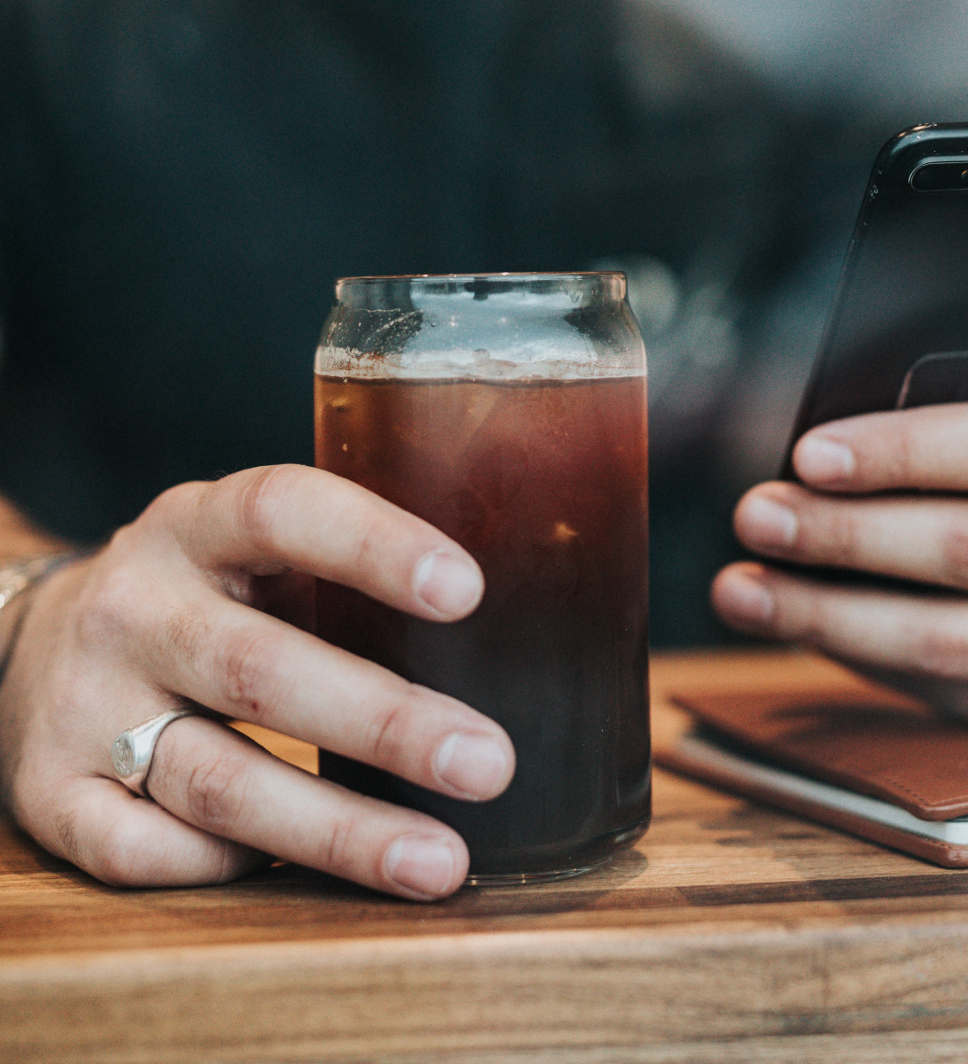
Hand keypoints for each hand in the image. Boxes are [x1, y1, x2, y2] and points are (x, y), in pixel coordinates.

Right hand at [0, 465, 513, 897]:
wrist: (39, 645)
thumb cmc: (203, 598)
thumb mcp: (253, 553)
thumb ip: (341, 575)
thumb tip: (504, 630)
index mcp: (196, 528)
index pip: (281, 511)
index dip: (373, 546)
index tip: (466, 591)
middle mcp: (134, 608)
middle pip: (261, 671)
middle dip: (384, 723)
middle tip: (488, 762)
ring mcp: (82, 704)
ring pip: (217, 780)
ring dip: (337, 828)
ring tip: (439, 859)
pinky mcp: (47, 794)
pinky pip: (148, 851)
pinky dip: (228, 868)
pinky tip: (295, 872)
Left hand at [711, 305, 967, 731]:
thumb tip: (883, 331)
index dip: (903, 452)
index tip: (808, 455)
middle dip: (843, 536)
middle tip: (754, 515)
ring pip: (946, 642)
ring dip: (825, 614)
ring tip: (739, 588)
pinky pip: (943, 691)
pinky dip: (854, 656)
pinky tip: (793, 624)